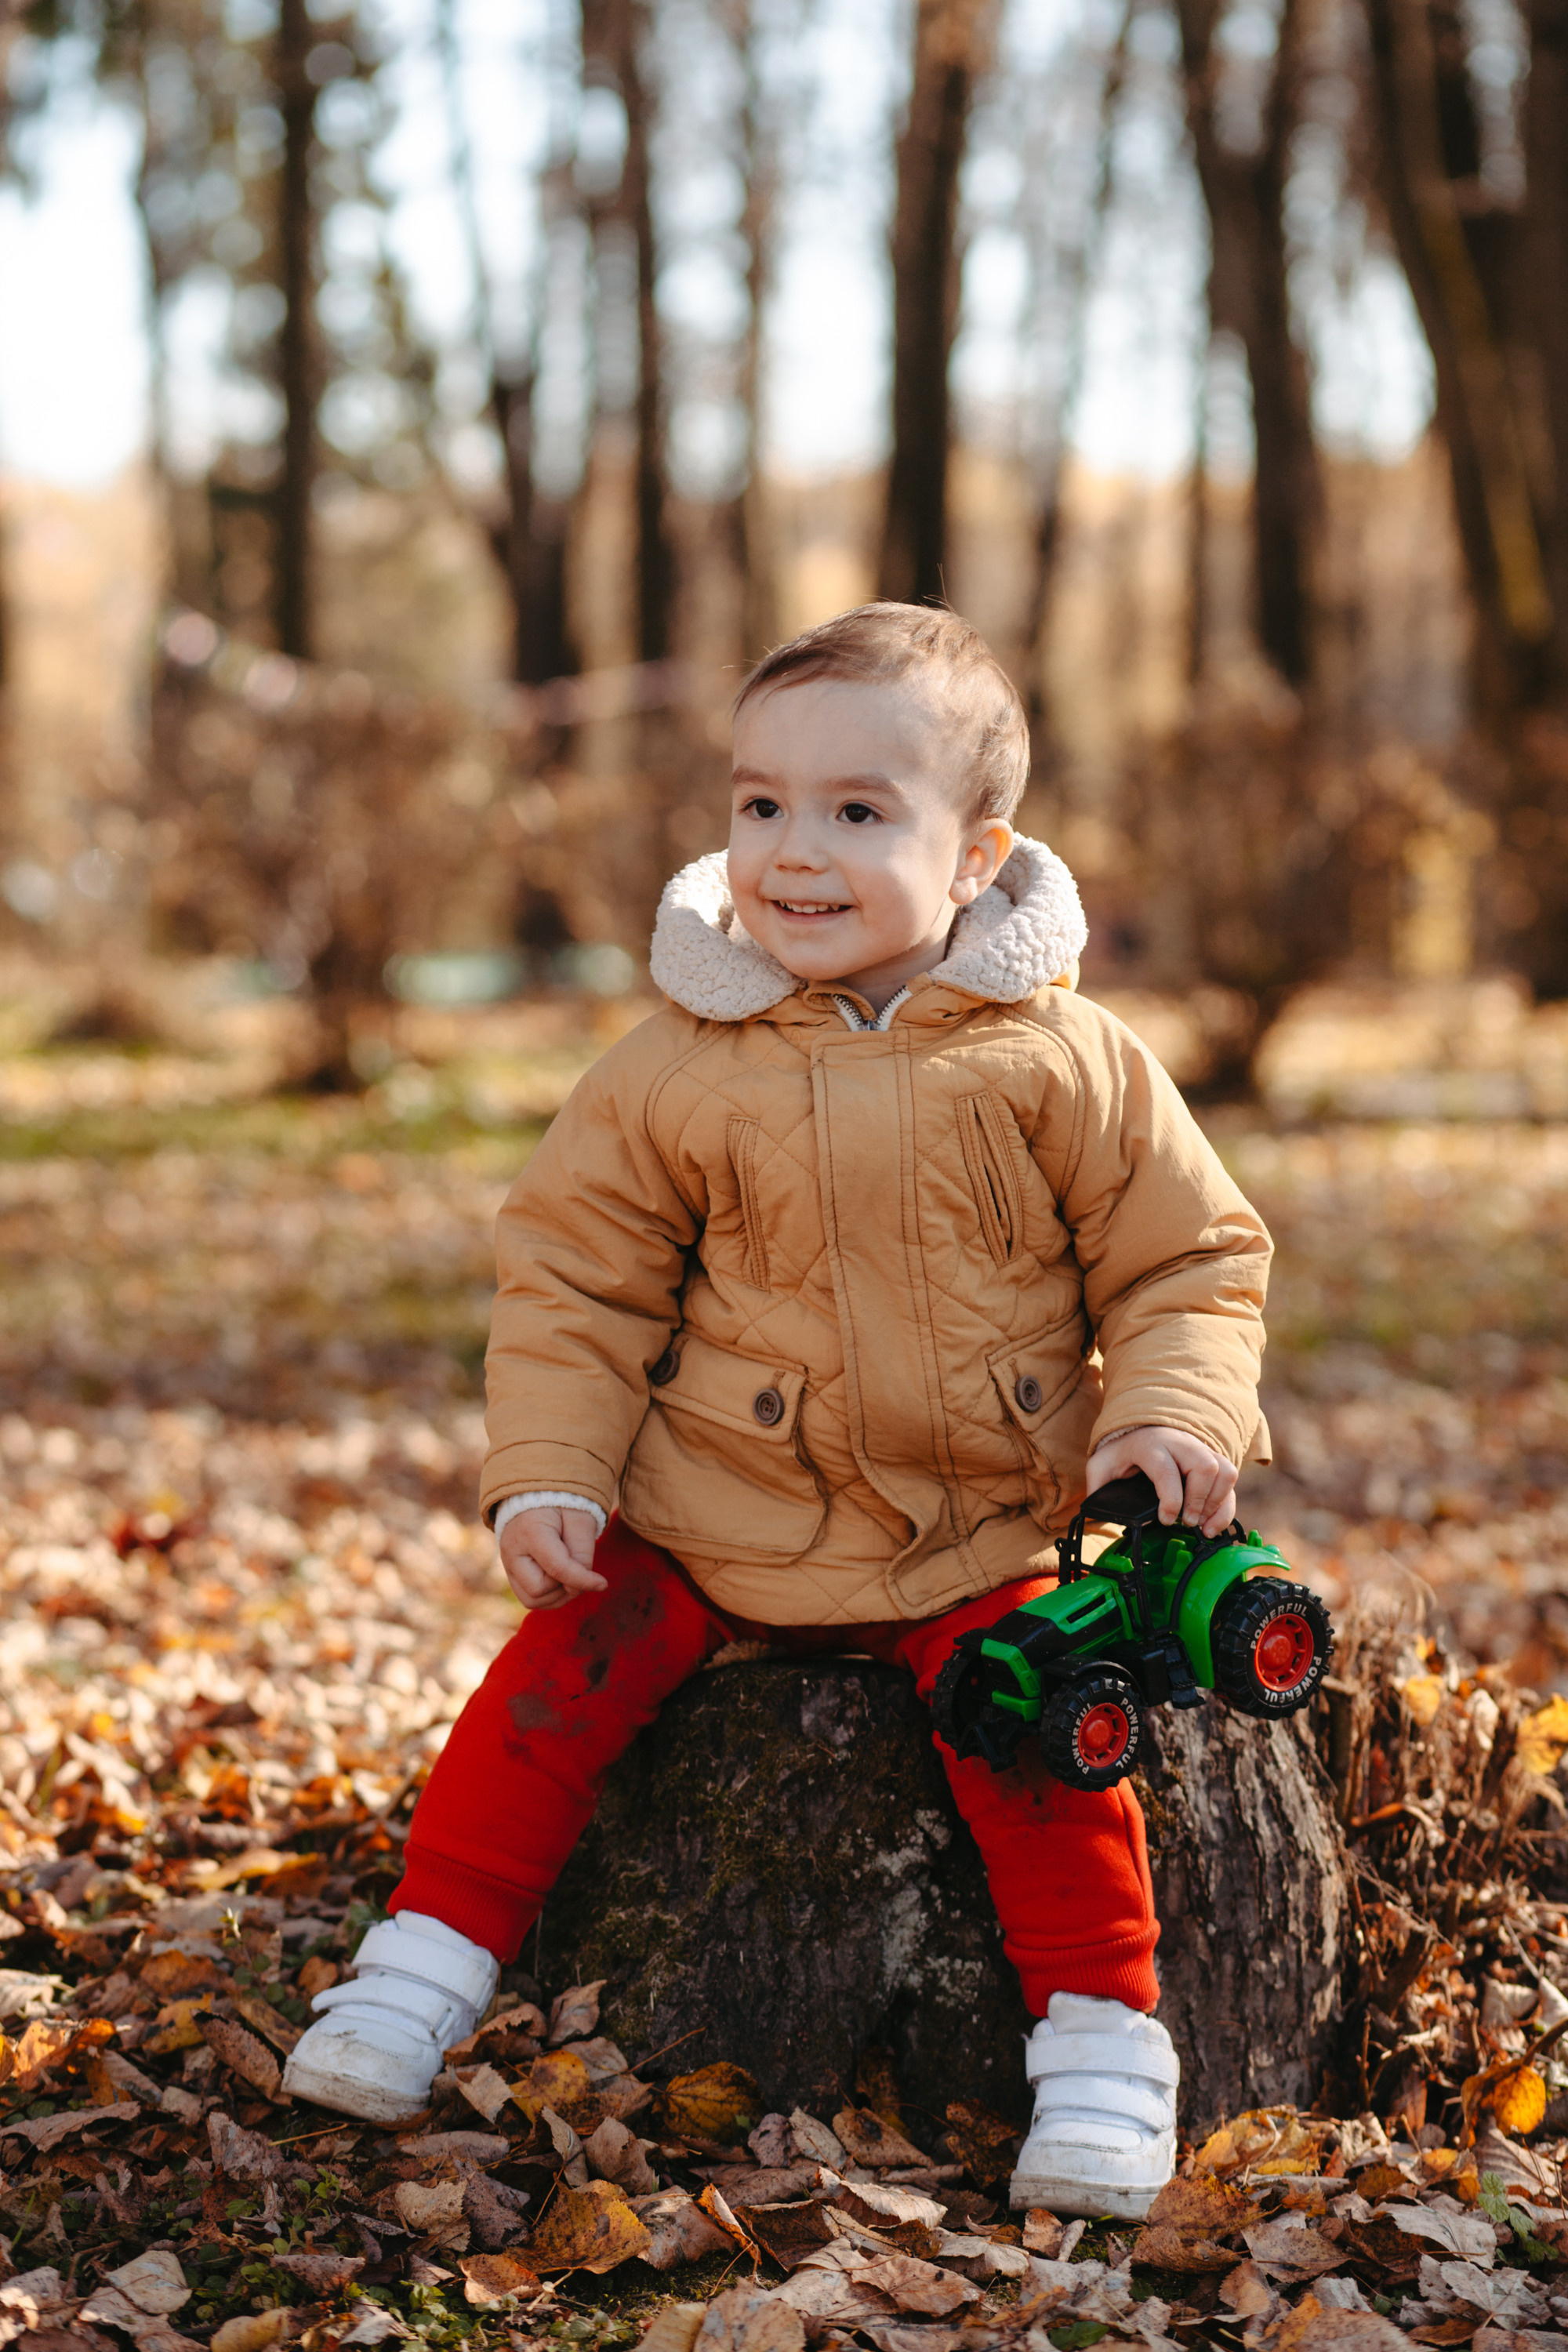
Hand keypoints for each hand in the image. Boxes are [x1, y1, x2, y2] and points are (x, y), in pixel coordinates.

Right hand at [498, 1506, 606, 1610]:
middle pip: (538, 1590)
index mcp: (529, 1531)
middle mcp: (512, 1551)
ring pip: (532, 1600)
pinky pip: (529, 1598)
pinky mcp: (511, 1572)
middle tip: (580, 1569)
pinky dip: (549, 1596)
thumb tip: (581, 1584)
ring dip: (558, 1595)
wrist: (538, 1494)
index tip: (603, 1583)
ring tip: (573, 1574)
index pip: (557, 1568)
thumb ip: (582, 1549)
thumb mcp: (579, 1517)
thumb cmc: (562, 1503)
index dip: (583, 1580)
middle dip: (565, 1586)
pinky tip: (563, 1580)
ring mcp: (507, 1564)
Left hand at [1084, 1426, 1237, 1538]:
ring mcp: (1200, 1449)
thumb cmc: (1122, 1451)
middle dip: (1199, 1500)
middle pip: (1204, 1466)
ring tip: (1202, 1525)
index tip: (1167, 1520)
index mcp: (1149, 1444)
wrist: (1140, 1428)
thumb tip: (1096, 1518)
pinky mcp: (1212, 1459)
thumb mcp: (1101, 1464)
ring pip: (1224, 1470)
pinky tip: (1213, 1524)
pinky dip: (1226, 1505)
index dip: (1171, 1499)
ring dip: (1217, 1503)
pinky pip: (1231, 1478)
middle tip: (1187, 1522)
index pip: (1166, 1470)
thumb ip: (1097, 1487)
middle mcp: (1180, 1443)